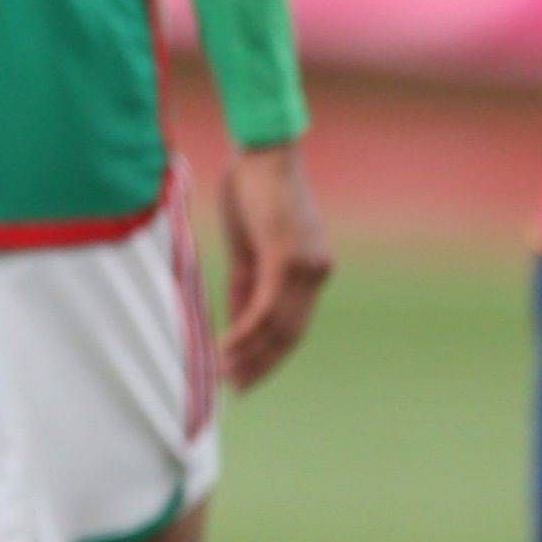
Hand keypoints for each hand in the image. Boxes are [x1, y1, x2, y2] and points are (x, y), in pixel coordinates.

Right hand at [217, 142, 331, 389]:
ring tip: (224, 375)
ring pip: (280, 327)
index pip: (292, 325)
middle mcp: (316, 273)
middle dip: (262, 365)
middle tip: (236, 389)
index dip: (269, 355)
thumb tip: (238, 323)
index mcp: (309, 270)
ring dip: (251, 355)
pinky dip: (246, 333)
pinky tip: (226, 348)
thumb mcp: (246, 245)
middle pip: (291, 335)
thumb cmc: (251, 188)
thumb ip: (245, 284)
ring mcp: (305, 268)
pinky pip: (266, 308)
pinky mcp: (287, 259)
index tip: (245, 377)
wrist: (262, 151)